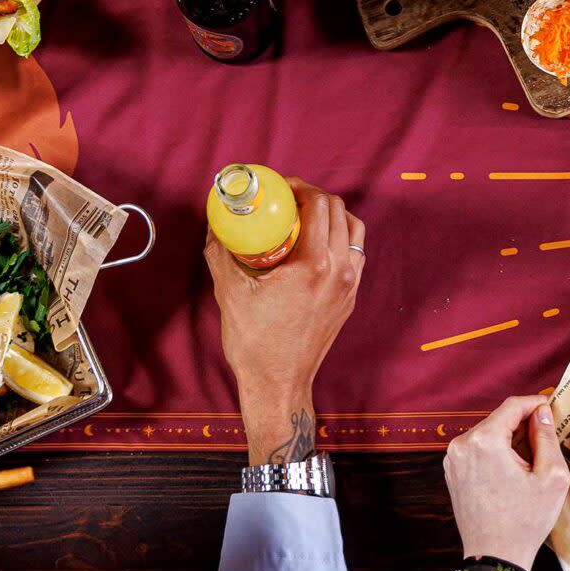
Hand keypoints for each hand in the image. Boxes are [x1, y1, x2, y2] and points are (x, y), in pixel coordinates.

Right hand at [206, 179, 364, 463]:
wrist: (278, 384)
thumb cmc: (255, 343)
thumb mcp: (229, 292)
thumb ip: (221, 252)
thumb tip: (216, 225)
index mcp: (314, 265)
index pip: (319, 204)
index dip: (299, 186)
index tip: (279, 187)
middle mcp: (340, 271)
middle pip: (339, 210)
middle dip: (313, 197)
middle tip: (287, 199)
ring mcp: (350, 285)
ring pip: (353, 230)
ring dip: (331, 216)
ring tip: (303, 219)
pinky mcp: (350, 298)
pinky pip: (354, 254)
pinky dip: (339, 239)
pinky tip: (313, 245)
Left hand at [443, 394, 569, 568]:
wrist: (495, 557)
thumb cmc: (525, 520)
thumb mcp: (551, 476)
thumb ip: (547, 437)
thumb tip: (542, 412)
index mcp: (485, 441)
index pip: (513, 406)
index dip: (535, 403)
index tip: (552, 408)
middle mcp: (462, 445)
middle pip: (499, 419)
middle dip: (523, 425)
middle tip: (547, 438)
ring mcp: (453, 459)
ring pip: (488, 434)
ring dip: (509, 440)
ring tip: (531, 461)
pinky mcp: (452, 472)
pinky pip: (478, 450)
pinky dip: (496, 452)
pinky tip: (512, 472)